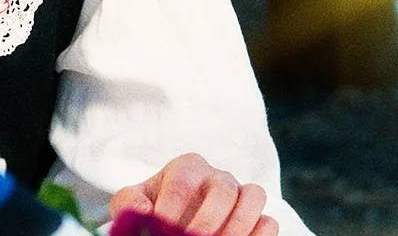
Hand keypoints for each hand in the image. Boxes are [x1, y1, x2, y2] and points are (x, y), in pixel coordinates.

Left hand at [109, 153, 276, 235]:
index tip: (162, 229)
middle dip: (206, 221)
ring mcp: (243, 195)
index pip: (183, 180)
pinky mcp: (258, 217)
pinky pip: (269, 222)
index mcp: (187, 167)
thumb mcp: (133, 203)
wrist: (173, 223)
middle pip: (223, 188)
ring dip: (236, 227)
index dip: (172, 208)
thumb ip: (128, 203)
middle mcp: (218, 176)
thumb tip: (143, 210)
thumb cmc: (153, 211)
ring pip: (255, 197)